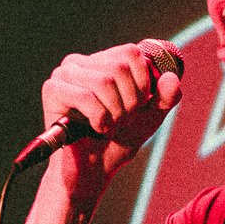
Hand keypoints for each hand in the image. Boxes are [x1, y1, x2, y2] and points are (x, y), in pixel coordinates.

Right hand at [40, 41, 182, 191]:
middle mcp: (80, 62)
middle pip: (119, 67)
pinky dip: (99, 118)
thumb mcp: (150, 116)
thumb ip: (165, 97)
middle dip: (129, 102)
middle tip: (121, 121)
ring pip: (104, 82)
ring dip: (115, 112)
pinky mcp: (52, 90)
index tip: (138, 106)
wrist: (94, 171)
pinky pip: (85, 97)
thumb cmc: (118, 141)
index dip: (143, 82)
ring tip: (109, 126)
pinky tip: (96, 129)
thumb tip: (172, 78)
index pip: (131, 52)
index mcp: (102, 61)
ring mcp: (63, 74)